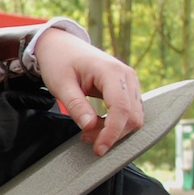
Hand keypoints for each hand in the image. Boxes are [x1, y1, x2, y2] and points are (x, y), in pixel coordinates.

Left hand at [31, 29, 143, 155]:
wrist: (61, 45)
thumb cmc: (59, 62)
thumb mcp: (61, 85)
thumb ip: (76, 106)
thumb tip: (89, 127)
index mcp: (111, 71)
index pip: (121, 108)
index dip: (112, 132)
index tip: (99, 149)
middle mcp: (127, 75)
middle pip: (132, 116)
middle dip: (112, 133)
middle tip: (85, 137)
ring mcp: (130, 82)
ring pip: (134, 117)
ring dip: (114, 130)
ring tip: (88, 131)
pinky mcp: (127, 88)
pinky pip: (129, 112)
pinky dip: (115, 124)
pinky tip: (96, 125)